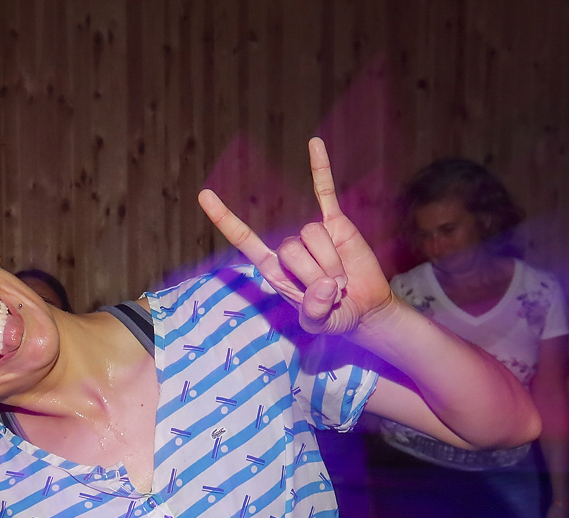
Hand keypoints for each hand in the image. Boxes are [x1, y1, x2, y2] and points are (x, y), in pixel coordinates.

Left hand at [197, 137, 393, 335]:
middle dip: (313, 273)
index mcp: (274, 270)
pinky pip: (326, 192)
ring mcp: (311, 233)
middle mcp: (288, 248)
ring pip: (312, 234)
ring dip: (330, 262)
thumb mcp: (319, 324)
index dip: (226, 219)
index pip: (244, 239)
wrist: (363, 308)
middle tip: (330, 292)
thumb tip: (326, 287)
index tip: (204, 195)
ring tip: (340, 280)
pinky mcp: (336, 224)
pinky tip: (314, 143)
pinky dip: (320, 169)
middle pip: (290, 246)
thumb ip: (315, 311)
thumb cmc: (334, 318)